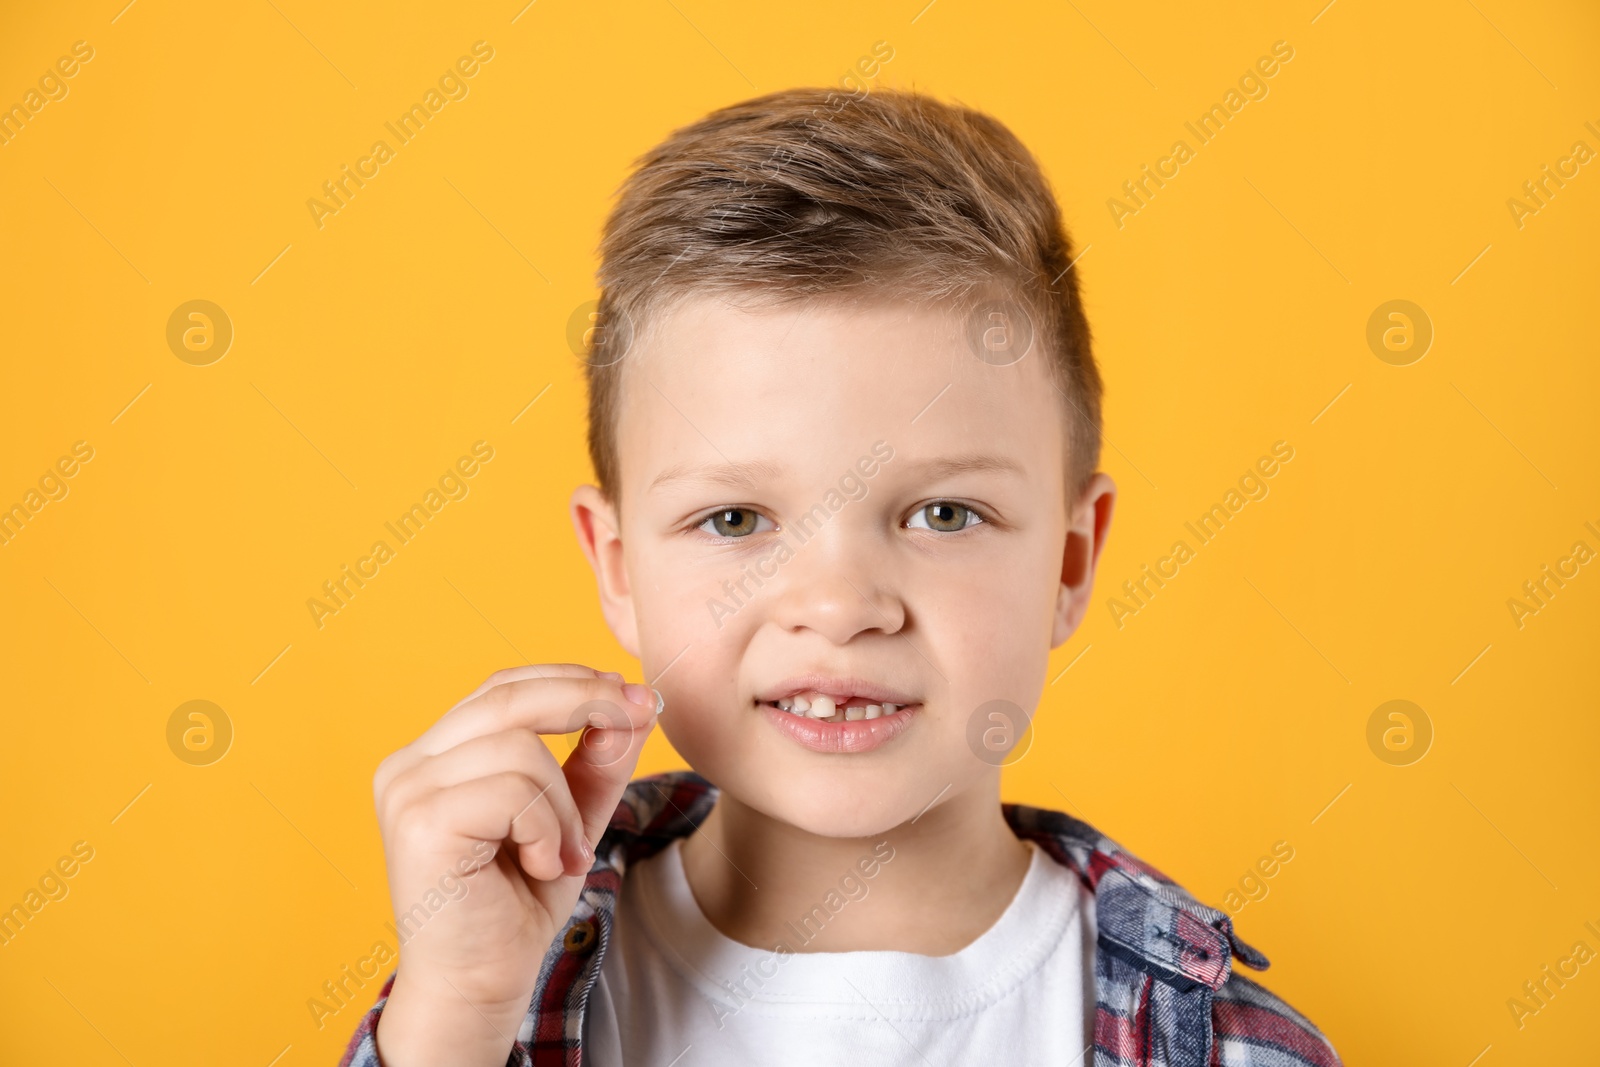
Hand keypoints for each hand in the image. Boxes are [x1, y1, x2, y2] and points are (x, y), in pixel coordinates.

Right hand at [369, 664, 659, 1065]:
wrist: (481, 986)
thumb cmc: (516, 905)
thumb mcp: (571, 817)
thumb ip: (596, 761)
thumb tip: (636, 702)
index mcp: (434, 755)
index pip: (502, 687)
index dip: (571, 680)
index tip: (632, 696)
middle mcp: (409, 765)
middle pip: (507, 695)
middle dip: (584, 700)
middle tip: (635, 717)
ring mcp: (408, 790)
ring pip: (520, 746)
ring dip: (564, 803)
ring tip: (561, 853)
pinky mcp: (421, 821)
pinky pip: (514, 790)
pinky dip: (547, 828)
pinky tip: (541, 866)